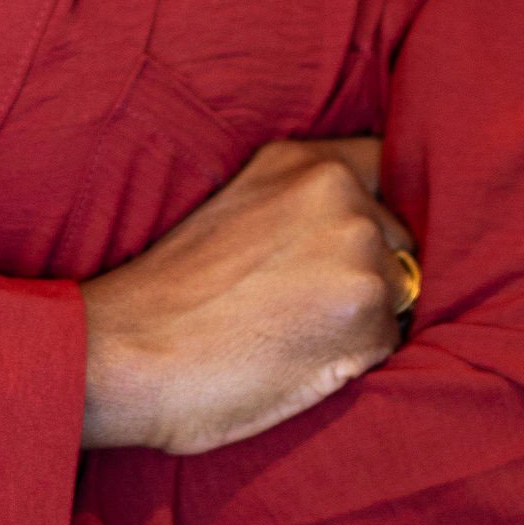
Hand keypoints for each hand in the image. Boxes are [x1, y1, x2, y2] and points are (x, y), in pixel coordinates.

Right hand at [79, 136, 416, 455]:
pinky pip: (388, 342)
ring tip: (293, 335)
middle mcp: (339, 195)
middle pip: (399, 238)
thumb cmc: (169, 298)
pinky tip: (298, 361)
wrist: (124, 353)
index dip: (381, 208)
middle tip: (300, 306)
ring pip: (398, 292)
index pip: (388, 167)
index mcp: (303, 163)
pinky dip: (356, 358)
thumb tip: (366, 228)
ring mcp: (358, 252)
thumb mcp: (237, 210)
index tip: (361, 238)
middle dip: (370, 270)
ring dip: (363, 318)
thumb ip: (302, 205)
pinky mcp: (368, 316)